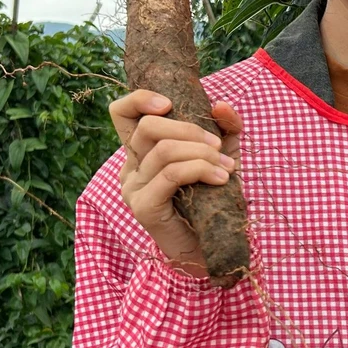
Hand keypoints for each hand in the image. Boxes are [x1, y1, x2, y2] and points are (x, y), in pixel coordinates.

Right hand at [110, 90, 242, 277]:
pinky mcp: (143, 207)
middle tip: (218, 145)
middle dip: (189, 129)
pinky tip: (221, 178)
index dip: (140, 99)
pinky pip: (170, 175)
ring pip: (164, 150)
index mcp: (140, 152)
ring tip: (227, 166)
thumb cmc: (212, 201)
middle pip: (147, 127)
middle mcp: (130, 168)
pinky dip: (200, 169)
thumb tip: (221, 105)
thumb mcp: (222, 156)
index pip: (121, 113)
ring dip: (202, 152)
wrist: (210, 248)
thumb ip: (225, 129)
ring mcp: (133, 188)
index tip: (170, 103)